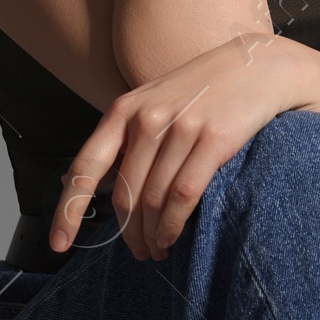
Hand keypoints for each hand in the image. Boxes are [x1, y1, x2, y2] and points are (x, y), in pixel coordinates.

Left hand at [50, 30, 319, 262]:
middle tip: (139, 253)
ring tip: (158, 250)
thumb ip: (130, 137)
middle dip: (128, 233)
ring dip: (152, 235)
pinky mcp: (214, 139)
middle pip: (125, 194)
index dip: (68, 211)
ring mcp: (180, 127)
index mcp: (125, 109)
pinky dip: (174, 225)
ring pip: (153, 200)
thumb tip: (102, 187)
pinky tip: (174, 238)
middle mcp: (147, 117)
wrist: (260, 66)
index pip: (86, 167)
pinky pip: (183, 195)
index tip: (58, 245)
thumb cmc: (206, 91)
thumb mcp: (157, 102)